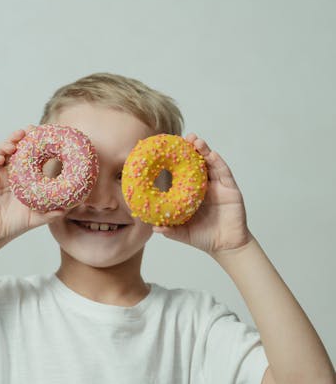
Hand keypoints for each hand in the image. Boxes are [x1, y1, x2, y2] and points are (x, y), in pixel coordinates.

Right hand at [0, 125, 65, 243]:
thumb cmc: (16, 222)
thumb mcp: (37, 216)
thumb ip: (52, 212)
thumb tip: (69, 209)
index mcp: (24, 175)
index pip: (31, 154)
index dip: (37, 144)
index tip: (46, 134)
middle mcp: (10, 170)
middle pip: (16, 147)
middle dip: (23, 136)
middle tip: (31, 130)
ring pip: (1, 151)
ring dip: (8, 142)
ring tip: (16, 139)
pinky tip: (0, 158)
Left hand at [151, 134, 252, 254]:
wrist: (226, 246)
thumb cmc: (204, 237)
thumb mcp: (183, 232)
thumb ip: (170, 230)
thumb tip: (153, 227)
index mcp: (192, 192)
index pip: (183, 172)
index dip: (177, 160)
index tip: (168, 148)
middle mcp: (205, 186)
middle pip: (197, 163)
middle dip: (191, 149)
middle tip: (184, 138)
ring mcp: (218, 186)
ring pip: (211, 163)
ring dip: (204, 151)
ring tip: (196, 141)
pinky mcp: (230, 189)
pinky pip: (224, 172)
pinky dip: (218, 162)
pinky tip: (212, 154)